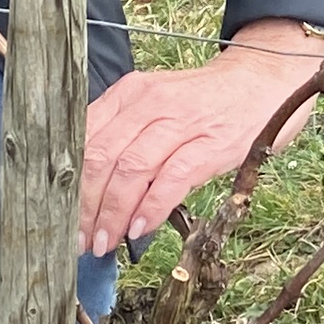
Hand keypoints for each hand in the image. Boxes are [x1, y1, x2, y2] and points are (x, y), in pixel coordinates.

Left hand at [77, 25, 323, 256]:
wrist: (263, 80)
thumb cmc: (204, 101)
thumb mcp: (157, 104)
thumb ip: (124, 134)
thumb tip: (89, 188)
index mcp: (130, 93)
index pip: (84, 138)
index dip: (68, 182)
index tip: (59, 215)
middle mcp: (151, 103)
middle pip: (102, 157)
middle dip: (85, 205)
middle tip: (78, 239)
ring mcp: (182, 122)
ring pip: (131, 169)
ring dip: (112, 213)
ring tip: (103, 243)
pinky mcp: (212, 143)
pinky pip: (172, 178)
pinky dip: (150, 207)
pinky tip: (138, 230)